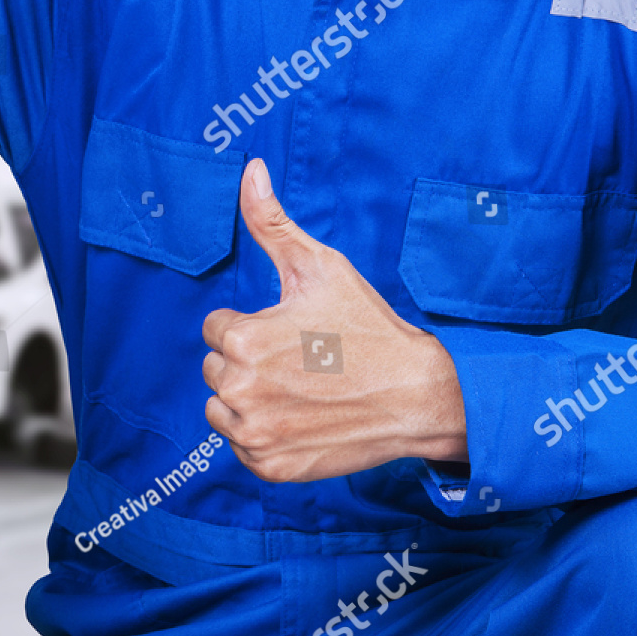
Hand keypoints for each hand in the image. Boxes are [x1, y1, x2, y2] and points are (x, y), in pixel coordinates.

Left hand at [202, 158, 468, 482]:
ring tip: (299, 389)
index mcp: (242, 338)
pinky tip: (302, 418)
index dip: (255, 324)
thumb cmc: (368, 327)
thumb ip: (270, 222)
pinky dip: (264, 435)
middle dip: (250, 361)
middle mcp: (238, 389)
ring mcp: (252, 433)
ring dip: (249, 399)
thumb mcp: (319, 266)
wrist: (419, 395)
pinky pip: (241, 447)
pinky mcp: (268, 466)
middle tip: (302, 361)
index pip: (217, 328)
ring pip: (221, 408)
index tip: (294, 333)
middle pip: (217, 368)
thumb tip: (250, 169)